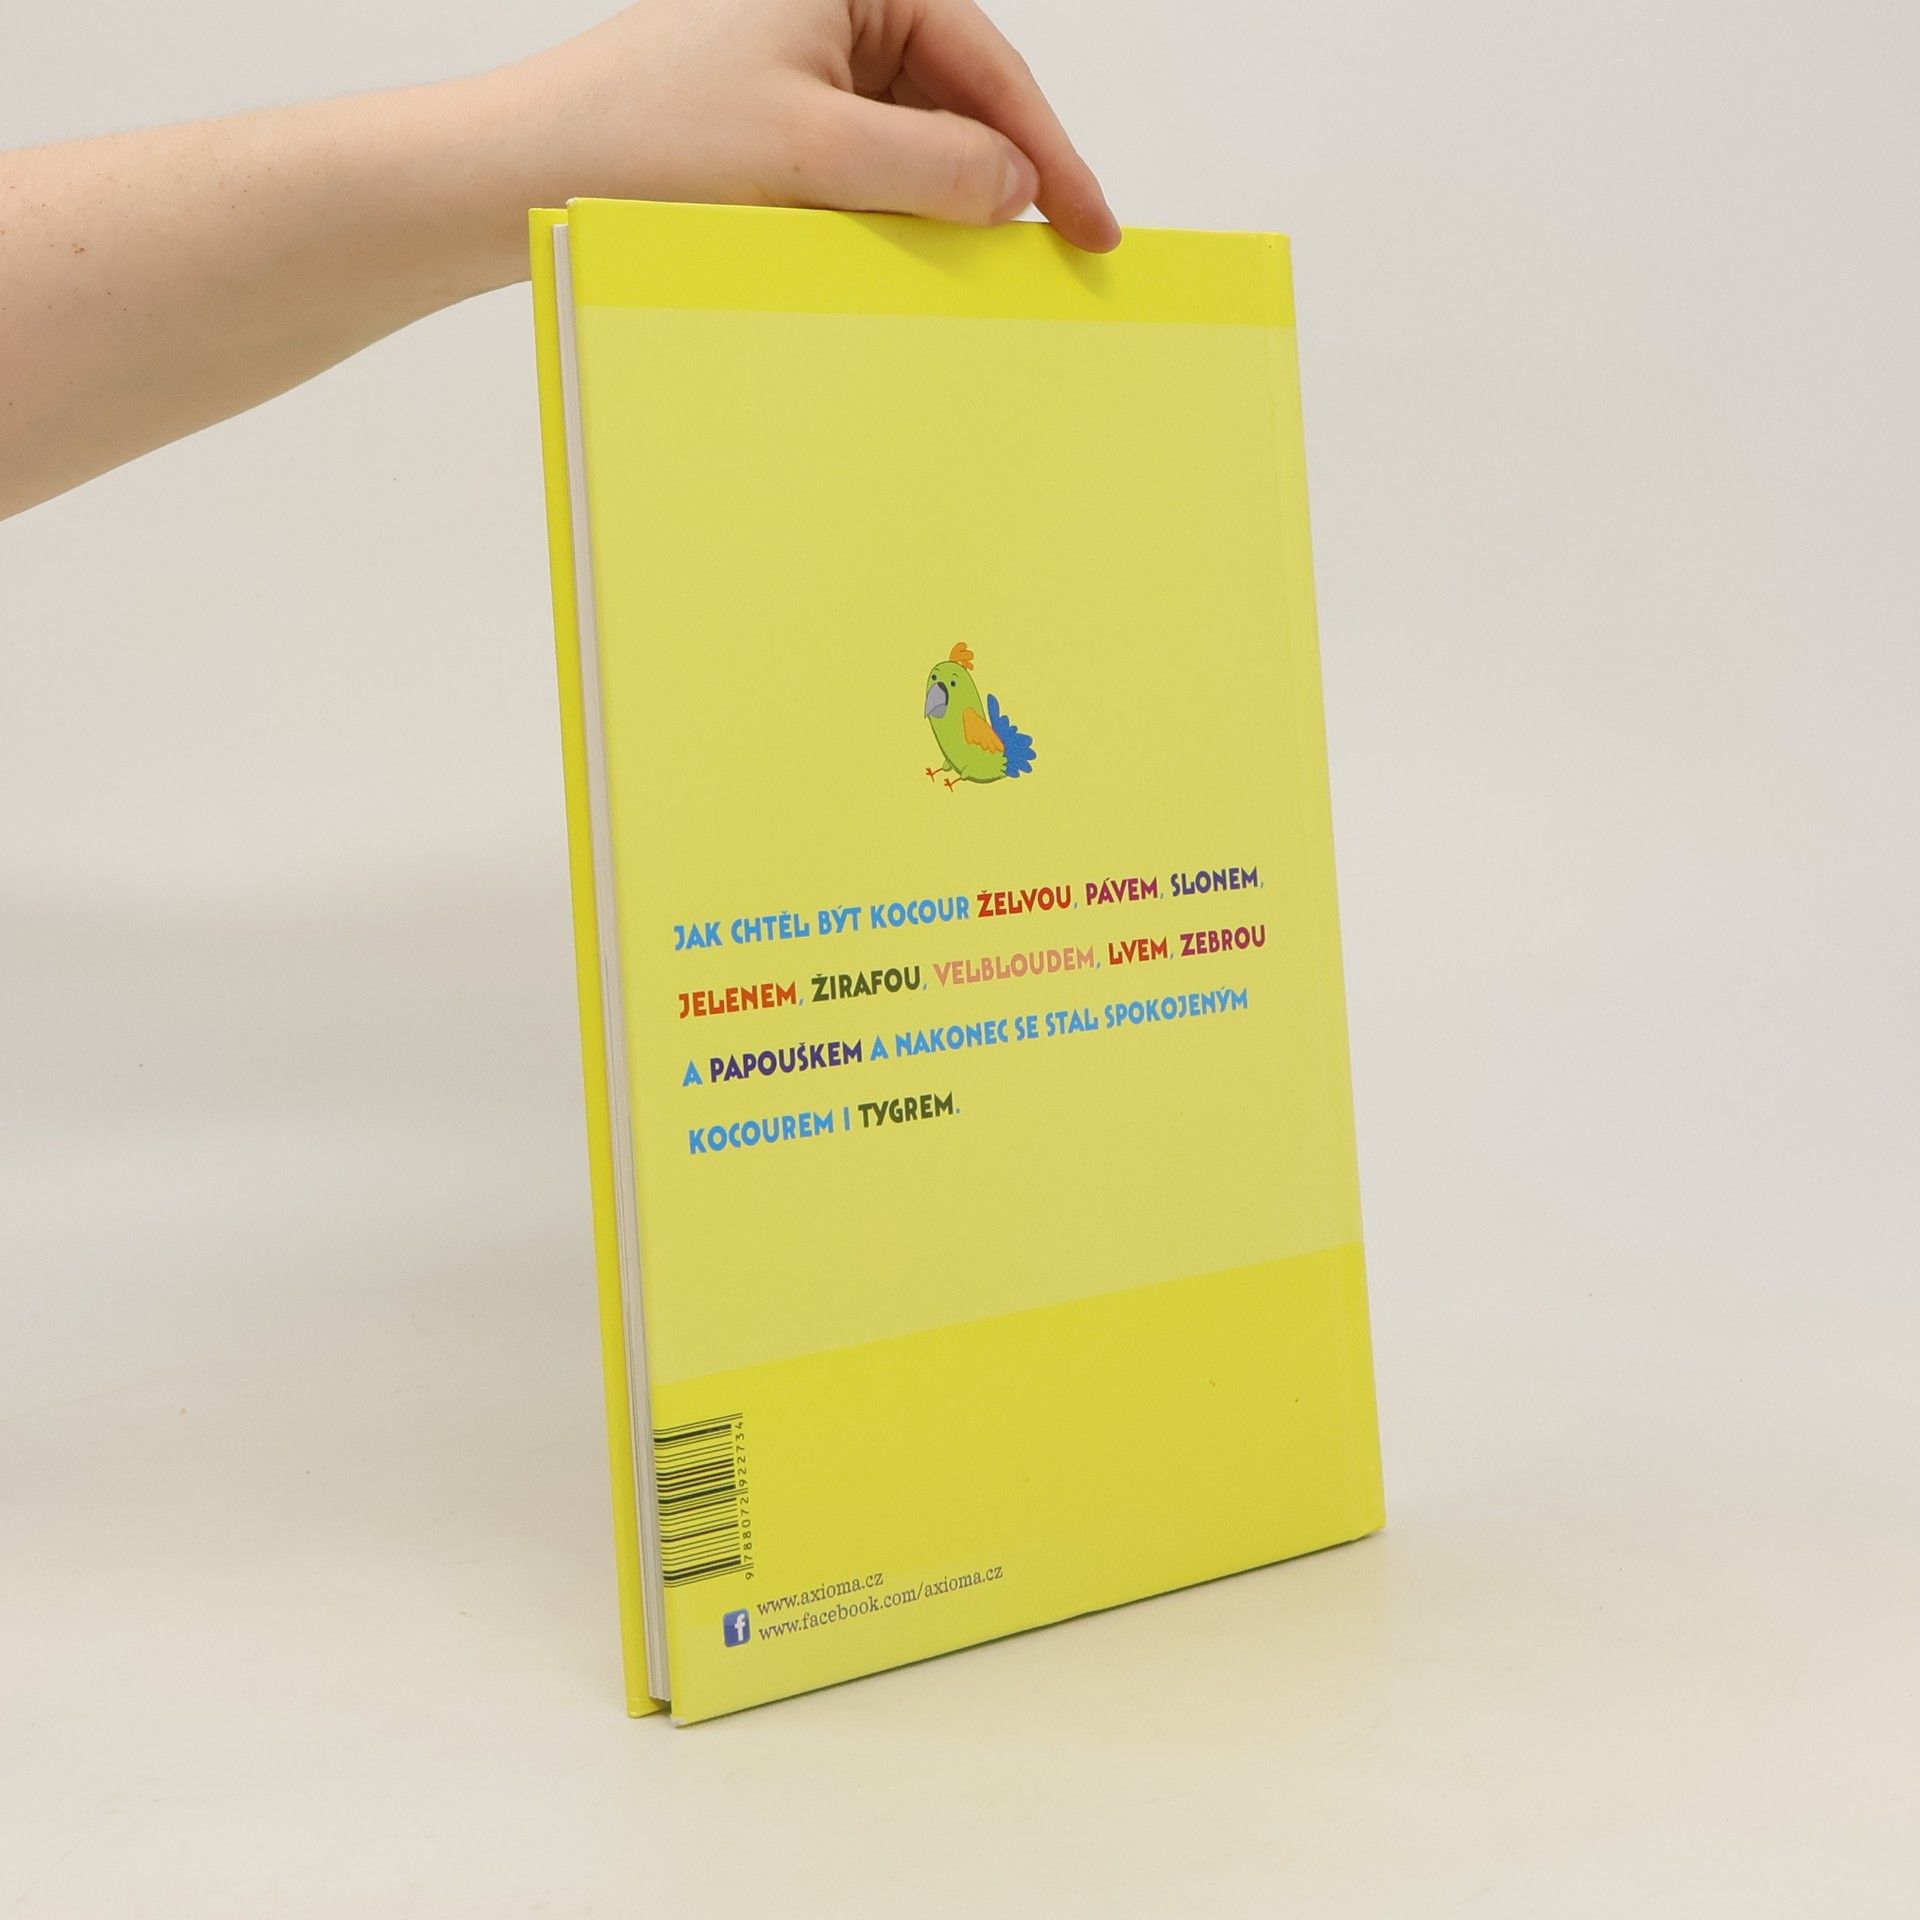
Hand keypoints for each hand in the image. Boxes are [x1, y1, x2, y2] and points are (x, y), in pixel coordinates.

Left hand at [486, 0, 1119, 251]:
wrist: (525, 176)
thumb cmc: (646, 137)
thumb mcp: (812, 153)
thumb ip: (929, 165)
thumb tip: (1018, 187)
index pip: (981, 59)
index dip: (1047, 149)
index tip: (1092, 224)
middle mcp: (825, 4)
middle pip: (955, 94)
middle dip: (1005, 175)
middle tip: (1060, 255)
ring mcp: (797, 59)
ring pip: (912, 134)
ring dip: (948, 201)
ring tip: (985, 271)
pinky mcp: (771, 116)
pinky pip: (864, 161)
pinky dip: (895, 211)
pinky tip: (914, 260)